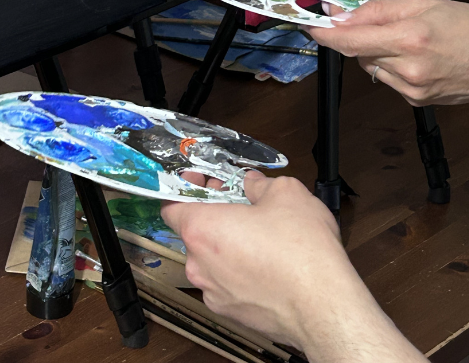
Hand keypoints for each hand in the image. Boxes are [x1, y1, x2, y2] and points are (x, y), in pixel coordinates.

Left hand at [162, 172, 426, 362]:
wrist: (323, 305)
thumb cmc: (300, 249)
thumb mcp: (285, 193)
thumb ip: (260, 185)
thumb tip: (253, 184)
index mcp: (202, 230)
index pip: (171, 207)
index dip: (186, 190)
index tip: (203, 182)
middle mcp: (199, 265)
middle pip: (195, 233)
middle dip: (215, 215)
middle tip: (241, 204)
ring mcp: (214, 293)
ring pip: (212, 261)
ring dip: (228, 246)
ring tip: (261, 236)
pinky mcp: (233, 314)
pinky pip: (228, 285)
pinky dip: (240, 273)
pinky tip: (268, 265)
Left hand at [312, 0, 468, 104]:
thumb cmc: (463, 25)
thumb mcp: (421, 5)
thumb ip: (378, 11)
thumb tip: (342, 16)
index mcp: (408, 39)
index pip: (351, 41)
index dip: (326, 34)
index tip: (310, 25)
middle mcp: (407, 69)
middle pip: (358, 54)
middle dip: (359, 37)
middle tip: (380, 24)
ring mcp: (413, 90)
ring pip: (371, 67)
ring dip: (376, 53)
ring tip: (407, 41)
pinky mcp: (417, 101)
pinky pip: (388, 80)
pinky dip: (392, 67)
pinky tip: (416, 58)